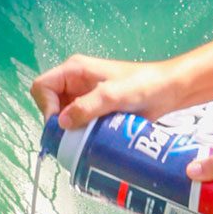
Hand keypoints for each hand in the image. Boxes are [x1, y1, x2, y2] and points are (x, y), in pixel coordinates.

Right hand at [30, 55, 178, 128]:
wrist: (170, 90)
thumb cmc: (144, 84)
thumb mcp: (113, 94)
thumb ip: (86, 106)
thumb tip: (61, 123)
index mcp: (74, 70)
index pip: (42, 86)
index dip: (45, 106)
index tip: (61, 124)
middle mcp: (75, 83)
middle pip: (49, 105)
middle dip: (58, 122)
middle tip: (74, 137)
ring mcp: (85, 98)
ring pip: (64, 118)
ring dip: (71, 131)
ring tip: (85, 141)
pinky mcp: (96, 111)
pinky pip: (79, 125)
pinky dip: (81, 135)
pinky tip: (92, 143)